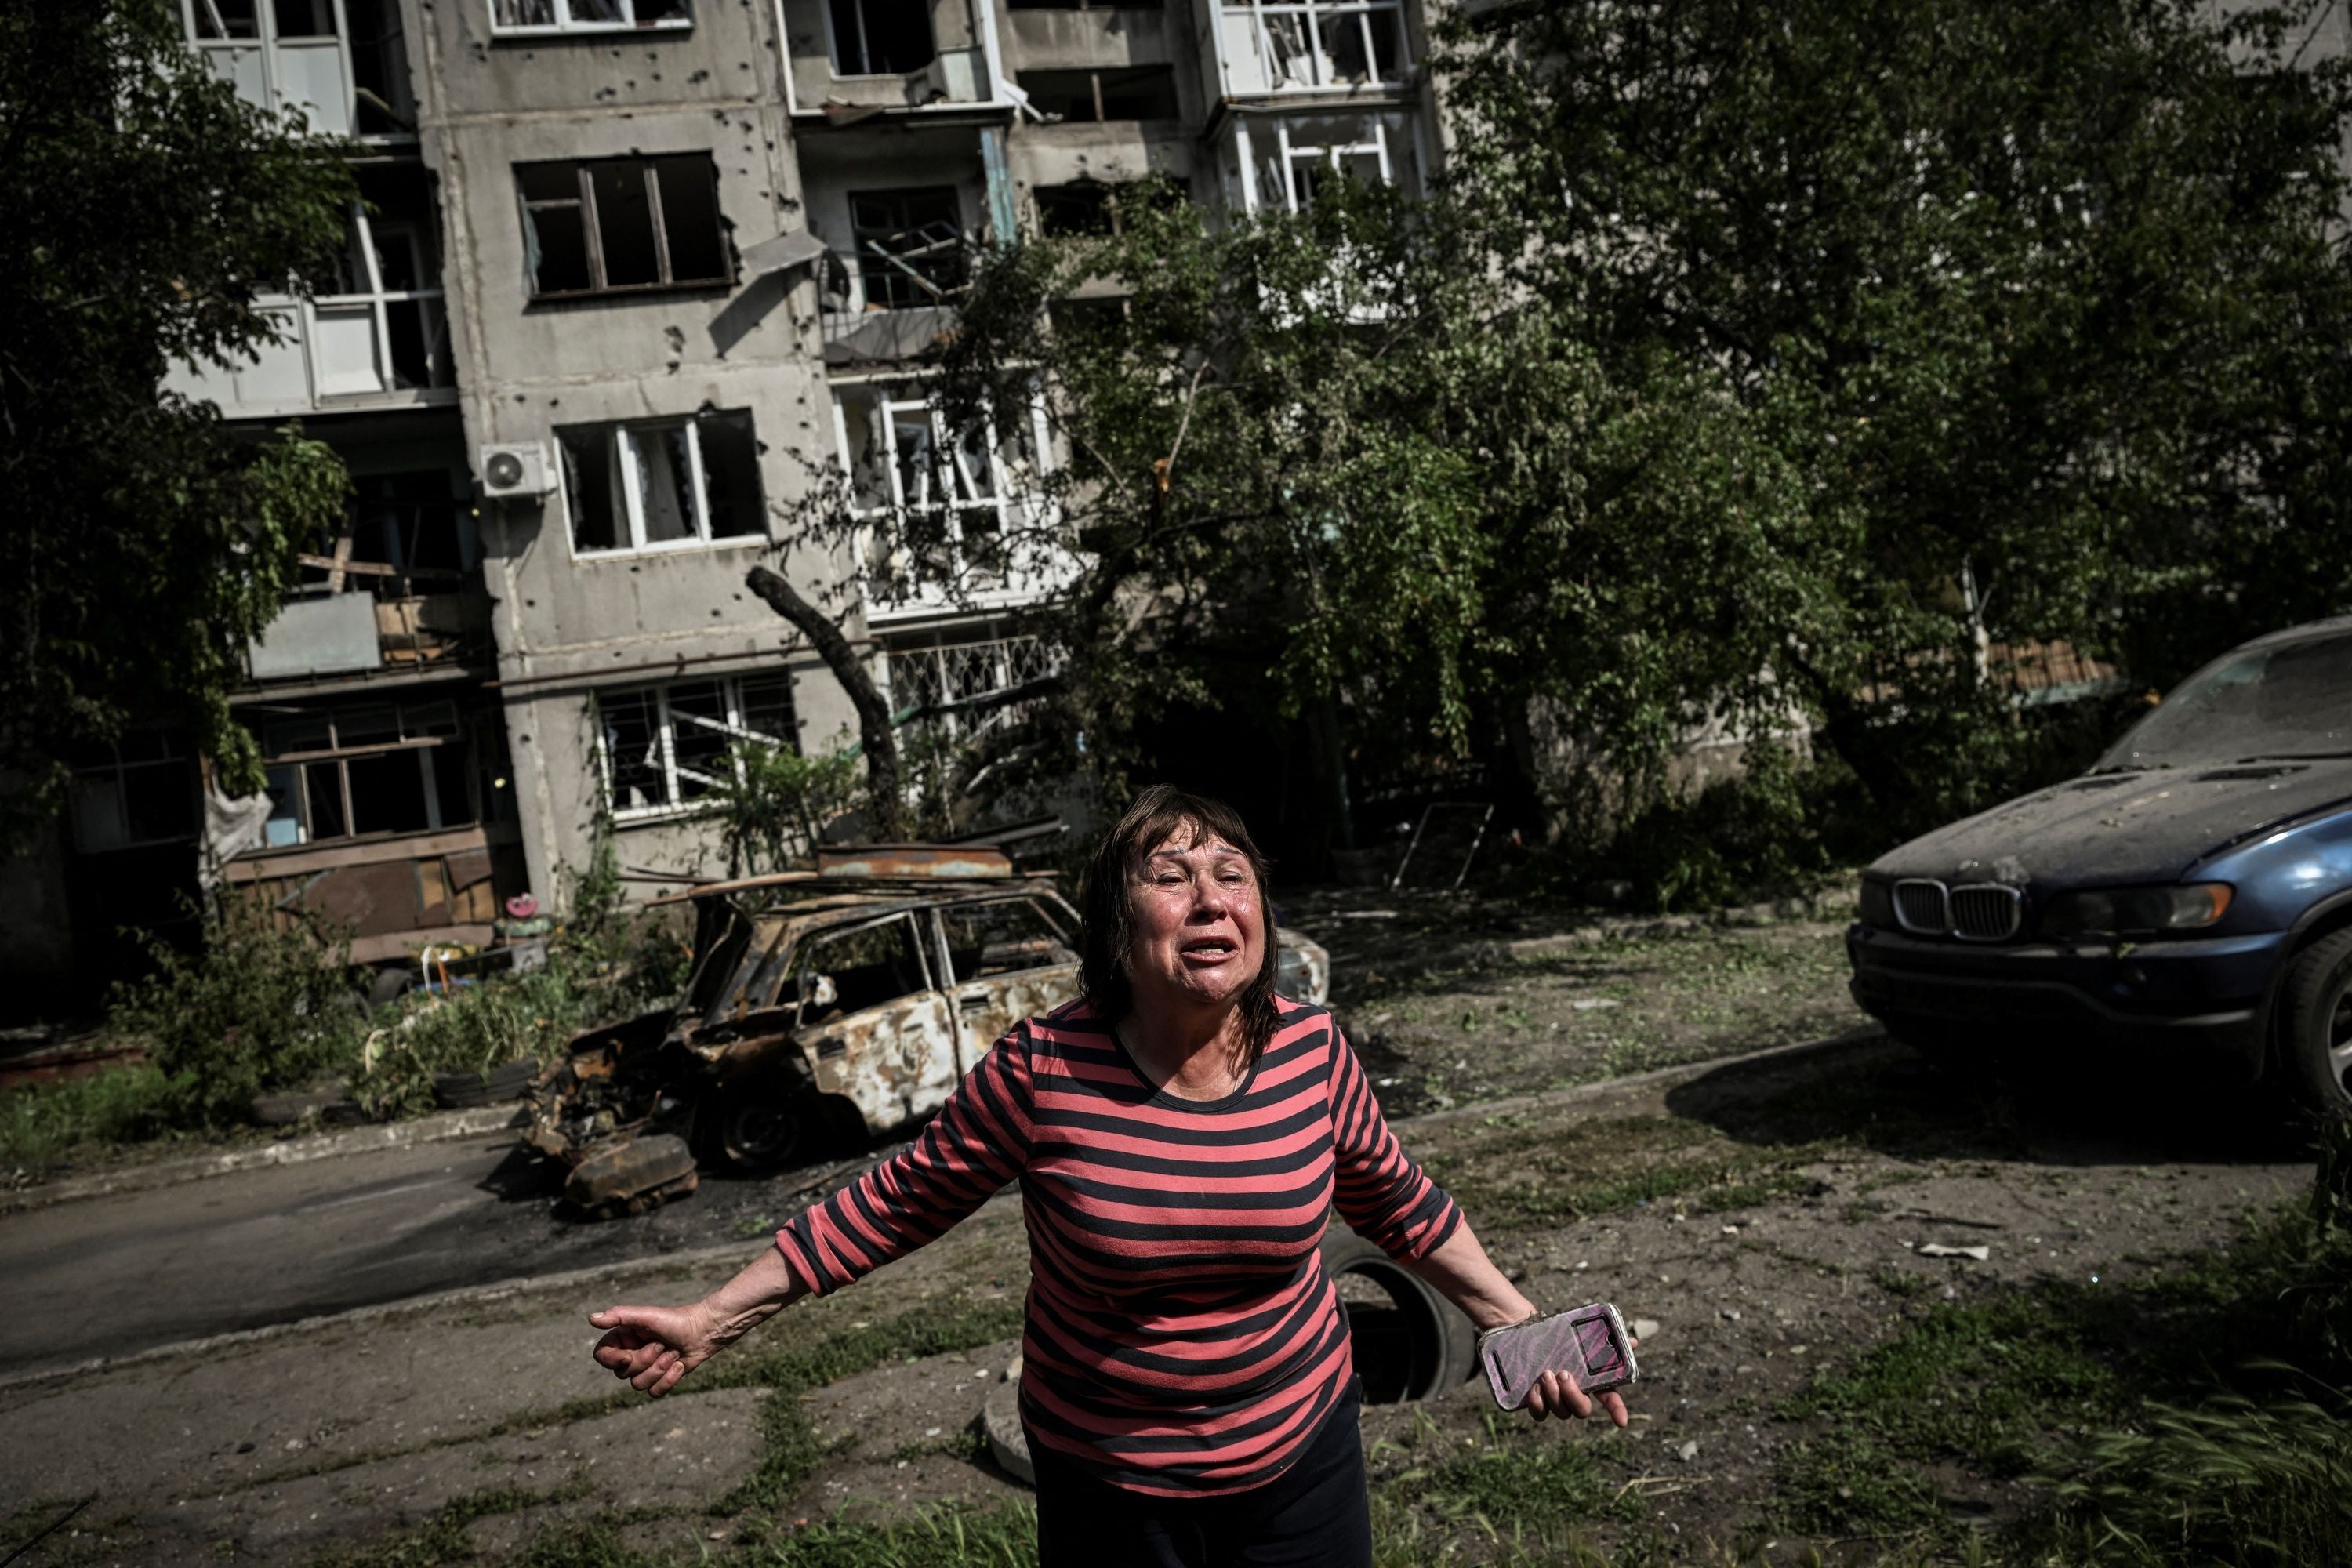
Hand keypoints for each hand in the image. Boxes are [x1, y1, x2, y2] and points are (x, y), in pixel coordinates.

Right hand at [588, 1301, 728, 1397]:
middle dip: (645, 1360)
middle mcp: (631, 1353)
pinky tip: (680, 1366)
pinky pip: (654, 1393)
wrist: (705, 1330)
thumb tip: (591, 1319)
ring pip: (638, 1384)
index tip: (628, 1355)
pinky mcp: (660, 1379)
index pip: (602, 1356)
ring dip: (659, 1369)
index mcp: (623, 1337)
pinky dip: (668, 1380)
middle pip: (622, 1373)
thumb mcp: (646, 1316)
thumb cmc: (676, 1320)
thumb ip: (620, 1316)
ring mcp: (646, 1368)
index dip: (612, 1360)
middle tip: (662, 1344)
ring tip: (674, 1353)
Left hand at [1521, 1335, 1637, 1426]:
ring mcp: (1553, 1396)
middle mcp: (1572, 1390)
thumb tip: (1633, 1341)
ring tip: (1546, 1373)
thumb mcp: (1575, 1329)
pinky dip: (1538, 1405)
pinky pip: (1539, 1414)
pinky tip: (1534, 1389)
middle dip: (1574, 1396)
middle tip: (1563, 1374)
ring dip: (1555, 1396)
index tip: (1621, 1421)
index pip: (1608, 1398)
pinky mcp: (1533, 1398)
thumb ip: (1601, 1337)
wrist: (1516, 1321)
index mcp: (1588, 1376)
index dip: (1616, 1410)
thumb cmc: (1550, 1328)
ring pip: (1562, 1412)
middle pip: (1582, 1410)